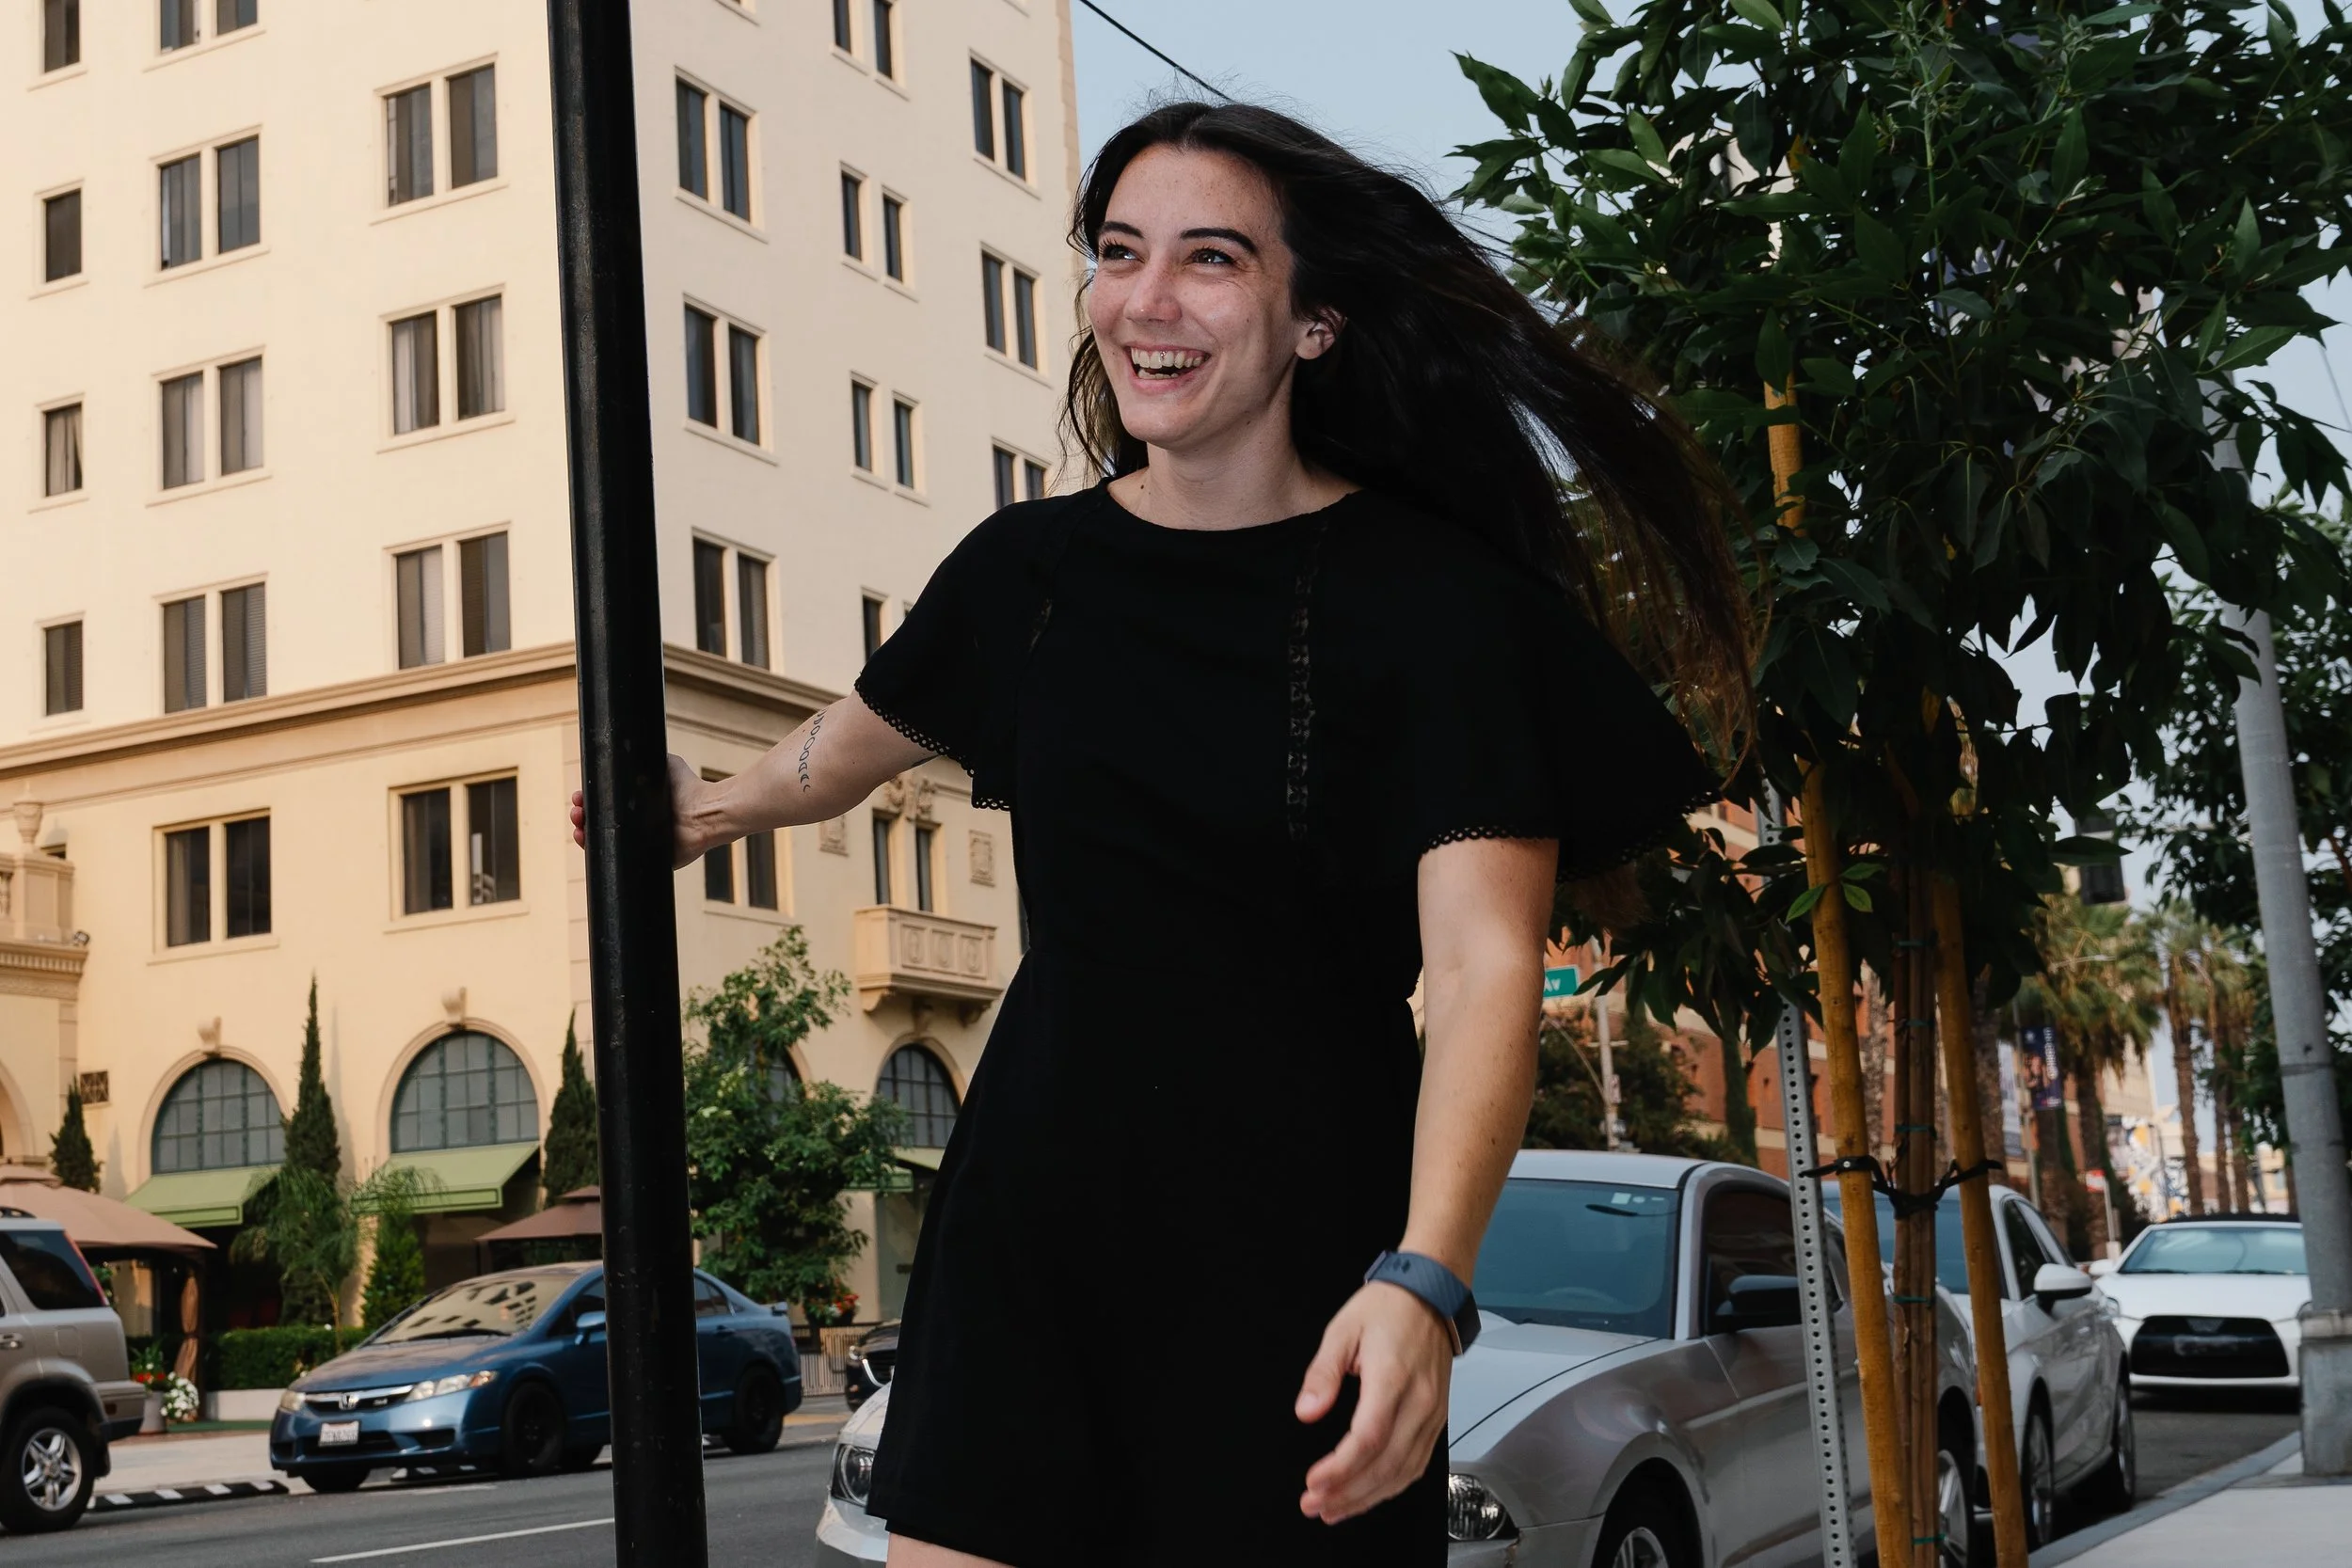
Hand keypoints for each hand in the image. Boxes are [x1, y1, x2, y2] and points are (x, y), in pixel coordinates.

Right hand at [568, 754, 718, 869]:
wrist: (705, 811)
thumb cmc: (688, 787)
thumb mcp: (665, 765)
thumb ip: (646, 757)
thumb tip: (626, 744)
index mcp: (635, 806)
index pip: (604, 805)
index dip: (587, 801)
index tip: (578, 797)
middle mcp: (635, 825)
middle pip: (598, 824)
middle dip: (581, 818)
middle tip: (577, 812)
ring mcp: (640, 844)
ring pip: (603, 843)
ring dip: (585, 836)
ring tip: (579, 828)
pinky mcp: (647, 860)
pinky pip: (619, 862)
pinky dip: (601, 857)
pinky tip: (590, 847)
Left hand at [1295, 1281, 1451, 1524]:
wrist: (1431, 1295)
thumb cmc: (1387, 1308)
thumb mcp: (1342, 1330)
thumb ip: (1322, 1373)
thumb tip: (1306, 1411)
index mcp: (1393, 1377)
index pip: (1369, 1438)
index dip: (1341, 1468)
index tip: (1313, 1482)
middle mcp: (1419, 1401)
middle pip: (1386, 1464)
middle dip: (1349, 1493)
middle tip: (1315, 1506)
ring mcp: (1433, 1413)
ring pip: (1404, 1471)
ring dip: (1369, 1497)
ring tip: (1335, 1509)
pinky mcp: (1437, 1418)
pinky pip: (1418, 1463)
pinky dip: (1392, 1486)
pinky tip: (1370, 1494)